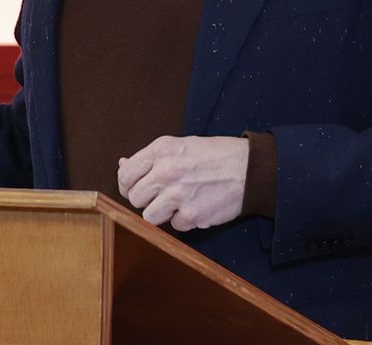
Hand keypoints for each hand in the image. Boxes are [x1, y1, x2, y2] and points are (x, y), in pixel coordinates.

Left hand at [117, 135, 247, 231]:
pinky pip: (174, 226)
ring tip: (178, 201)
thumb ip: (150, 158)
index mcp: (161, 150)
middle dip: (146, 199)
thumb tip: (122, 165)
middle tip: (163, 194)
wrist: (248, 168)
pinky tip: (196, 205)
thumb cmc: (214, 155)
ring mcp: (178, 194)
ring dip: (162, 213)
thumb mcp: (180, 145)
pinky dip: (183, 220)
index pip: (125, 175)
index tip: (135, 188)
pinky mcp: (192, 215)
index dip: (127, 185)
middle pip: (134, 198)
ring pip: (149, 216)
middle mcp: (166, 171)